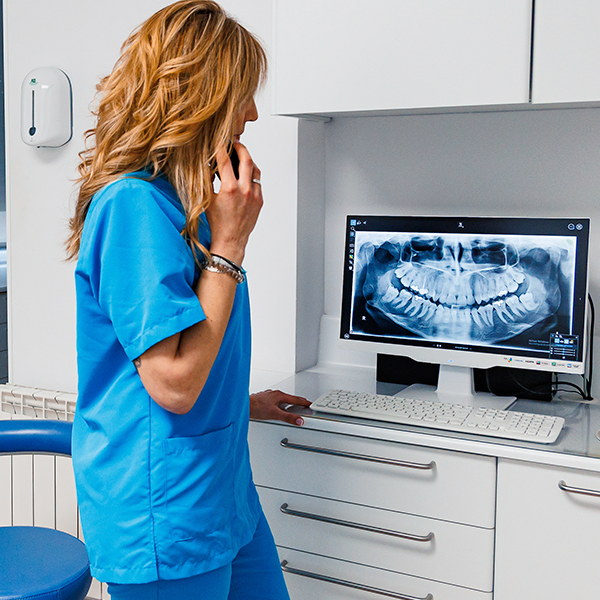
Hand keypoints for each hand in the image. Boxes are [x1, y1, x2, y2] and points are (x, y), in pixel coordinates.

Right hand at [206, 142, 262, 264]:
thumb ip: (207, 180)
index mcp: (230, 189)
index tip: (219, 142)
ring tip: (241, 157)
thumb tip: (206, 164)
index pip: (225, 160)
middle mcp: (245, 190)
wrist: (231, 240)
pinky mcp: (260, 200)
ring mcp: (255, 195)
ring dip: (249, 160)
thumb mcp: (207, 199)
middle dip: (241, 148)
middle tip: (235, 143)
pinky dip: (251, 175)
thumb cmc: (218, 223)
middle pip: (246, 159)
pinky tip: (244, 174)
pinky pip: (258, 181)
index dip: (221, 148)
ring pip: (255, 169)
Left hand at [249, 389, 311, 425]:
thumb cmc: (256, 407)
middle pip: (289, 398)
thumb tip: (299, 420)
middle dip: (297, 402)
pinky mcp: (263, 399)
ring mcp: (268, 396)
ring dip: (288, 403)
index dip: (304, 402)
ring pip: (281, 399)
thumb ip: (288, 418)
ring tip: (291, 408)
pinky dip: (279, 405)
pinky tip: (276, 409)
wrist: (243, 405)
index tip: (310, 404)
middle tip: (303, 404)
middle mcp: (274, 394)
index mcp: (279, 396)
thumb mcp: (275, 414)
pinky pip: (275, 401)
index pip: (296, 399)